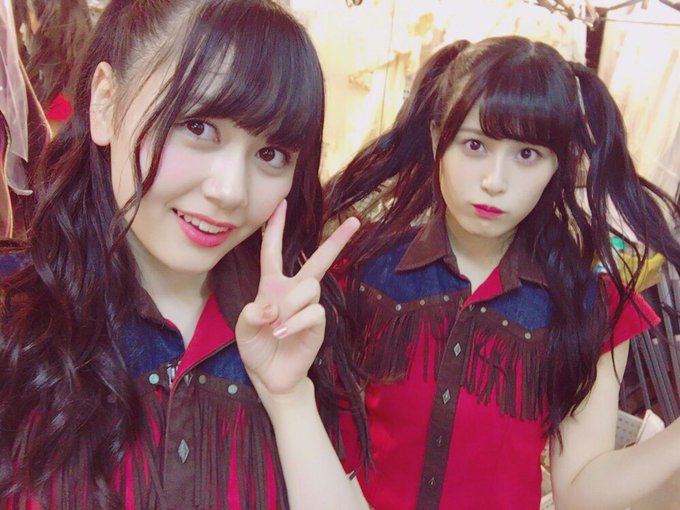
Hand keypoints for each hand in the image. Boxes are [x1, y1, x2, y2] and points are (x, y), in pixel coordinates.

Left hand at [235, 200, 358, 402]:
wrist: (271, 376)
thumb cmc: (257, 348)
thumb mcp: (243, 331)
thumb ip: (250, 316)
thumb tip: (271, 308)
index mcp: (272, 286)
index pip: (273, 251)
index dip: (276, 227)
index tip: (281, 204)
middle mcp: (293, 291)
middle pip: (318, 260)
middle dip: (337, 241)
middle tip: (355, 221)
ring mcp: (308, 307)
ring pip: (310, 287)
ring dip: (290, 306)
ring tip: (276, 326)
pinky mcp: (319, 323)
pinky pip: (313, 311)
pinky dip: (294, 323)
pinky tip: (282, 334)